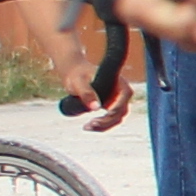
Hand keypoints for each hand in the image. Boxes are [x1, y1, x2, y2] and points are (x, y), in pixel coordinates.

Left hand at [58, 12, 137, 128]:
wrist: (72, 69)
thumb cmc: (75, 71)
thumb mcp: (77, 81)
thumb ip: (85, 93)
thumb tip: (94, 107)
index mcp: (119, 83)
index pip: (123, 102)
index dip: (113, 112)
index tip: (99, 116)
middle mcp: (121, 91)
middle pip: (121, 112)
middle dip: (108, 121)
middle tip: (90, 126)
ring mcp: (116, 97)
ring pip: (117, 116)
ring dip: (105, 124)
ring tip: (89, 127)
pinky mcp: (110, 102)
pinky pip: (110, 116)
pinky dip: (102, 122)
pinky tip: (90, 125)